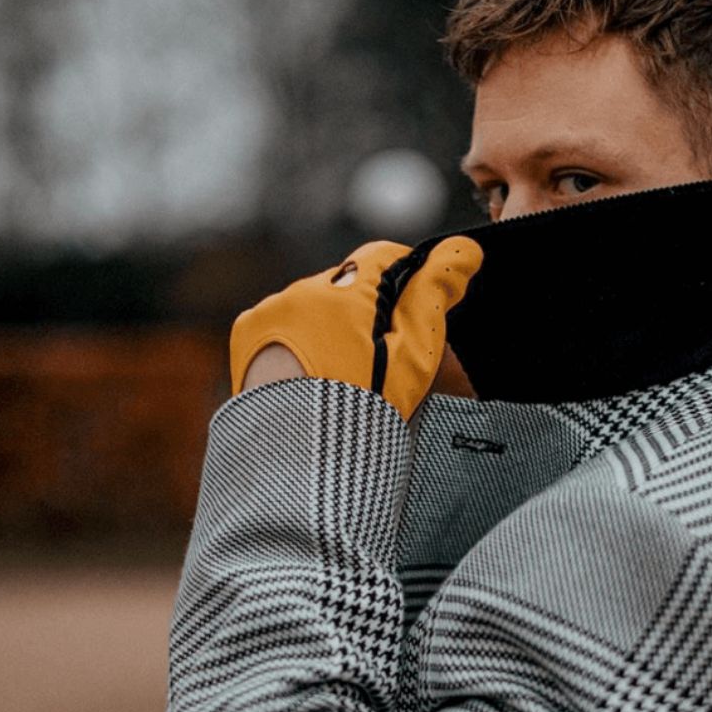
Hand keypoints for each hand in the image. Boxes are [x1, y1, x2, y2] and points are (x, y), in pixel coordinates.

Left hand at [230, 236, 483, 420]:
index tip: (412, 316)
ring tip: (340, 377)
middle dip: (366, 310)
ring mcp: (269, 309)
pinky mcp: (246, 332)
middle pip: (348, 283)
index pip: (385, 256)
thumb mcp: (412, 356)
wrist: (294, 460)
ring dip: (331, 326)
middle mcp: (301, 290)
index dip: (407, 282)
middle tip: (377, 363)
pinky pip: (284, 321)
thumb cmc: (359, 412)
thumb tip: (464, 250)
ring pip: (315, 303)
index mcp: (344, 291)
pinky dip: (299, 340)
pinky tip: (309, 375)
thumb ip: (435, 294)